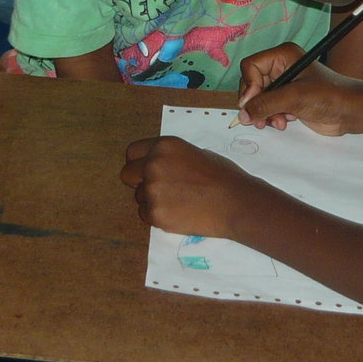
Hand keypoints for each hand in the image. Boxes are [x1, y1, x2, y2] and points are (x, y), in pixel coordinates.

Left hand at [122, 136, 262, 237]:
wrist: (235, 203)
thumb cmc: (223, 176)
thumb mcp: (194, 153)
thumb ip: (170, 157)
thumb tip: (157, 165)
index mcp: (163, 146)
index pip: (132, 152)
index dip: (138, 163)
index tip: (145, 171)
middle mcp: (153, 164)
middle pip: (127, 175)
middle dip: (138, 182)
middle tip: (159, 190)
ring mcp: (152, 190)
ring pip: (138, 197)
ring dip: (152, 200)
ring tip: (180, 202)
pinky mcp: (155, 213)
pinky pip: (145, 215)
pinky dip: (158, 216)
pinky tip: (180, 213)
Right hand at [235, 43, 361, 134]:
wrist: (350, 112)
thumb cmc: (329, 96)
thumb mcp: (294, 97)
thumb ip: (266, 104)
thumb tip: (243, 113)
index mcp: (282, 56)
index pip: (250, 66)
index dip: (249, 85)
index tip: (254, 103)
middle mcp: (280, 67)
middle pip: (251, 84)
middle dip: (256, 103)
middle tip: (261, 119)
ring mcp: (283, 83)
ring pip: (258, 98)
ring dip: (265, 113)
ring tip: (279, 122)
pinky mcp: (287, 99)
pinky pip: (267, 107)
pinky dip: (272, 117)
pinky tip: (285, 121)